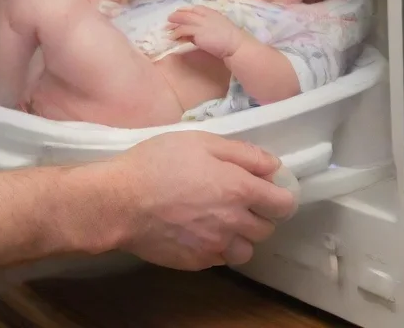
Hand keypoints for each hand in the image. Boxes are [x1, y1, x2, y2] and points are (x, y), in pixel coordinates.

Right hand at [105, 131, 296, 268]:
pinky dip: (218, 247)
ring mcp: (216, 246)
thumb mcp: (200, 141)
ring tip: (220, 219)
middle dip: (259, 213)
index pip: (282, 203)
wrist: (121, 201)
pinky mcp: (198, 263)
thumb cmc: (158, 162)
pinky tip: (199, 230)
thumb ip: (242, 153)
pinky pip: (221, 258)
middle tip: (236, 197)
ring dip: (241, 236)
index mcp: (239, 189)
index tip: (268, 187)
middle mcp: (234, 222)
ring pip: (247, 250)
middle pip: (267, 228)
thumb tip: (273, 166)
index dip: (280, 194)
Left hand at [167, 6, 245, 59]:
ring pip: (183, 20)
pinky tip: (173, 37)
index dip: (185, 10)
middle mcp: (204, 15)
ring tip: (167, 29)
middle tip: (169, 19)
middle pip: (186, 13)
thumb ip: (207, 26)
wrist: (235, 44)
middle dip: (176, 15)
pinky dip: (176, 33)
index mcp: (211, 12)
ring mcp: (200, 23)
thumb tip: (195, 32)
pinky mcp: (197, 33)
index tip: (179, 13)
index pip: (194, 9)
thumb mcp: (218, 26)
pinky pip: (183, 30)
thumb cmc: (230, 37)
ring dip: (174, 25)